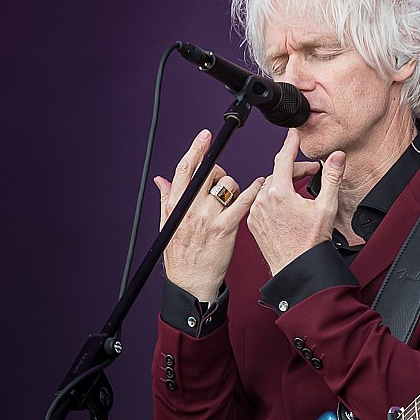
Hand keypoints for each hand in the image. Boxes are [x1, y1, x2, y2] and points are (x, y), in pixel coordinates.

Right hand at [153, 130, 262, 301]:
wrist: (190, 282)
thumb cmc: (180, 255)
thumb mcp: (167, 224)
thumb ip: (166, 199)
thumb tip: (160, 180)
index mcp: (176, 205)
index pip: (184, 169)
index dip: (195, 149)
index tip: (204, 136)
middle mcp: (191, 209)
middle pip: (208, 173)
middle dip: (217, 171)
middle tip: (220, 180)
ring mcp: (208, 218)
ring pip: (227, 185)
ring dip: (232, 186)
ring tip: (230, 197)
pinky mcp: (225, 228)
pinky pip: (242, 202)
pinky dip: (252, 190)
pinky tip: (258, 184)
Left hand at [248, 129, 345, 274]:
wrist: (296, 268)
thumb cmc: (309, 243)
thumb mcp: (326, 207)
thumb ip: (332, 177)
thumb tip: (337, 157)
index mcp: (279, 193)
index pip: (283, 158)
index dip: (290, 144)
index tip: (293, 134)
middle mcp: (263, 200)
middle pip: (278, 173)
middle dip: (295, 169)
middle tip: (312, 171)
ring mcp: (256, 212)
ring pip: (268, 187)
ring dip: (283, 184)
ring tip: (300, 191)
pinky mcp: (252, 223)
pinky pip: (261, 202)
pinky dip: (273, 199)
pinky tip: (286, 206)